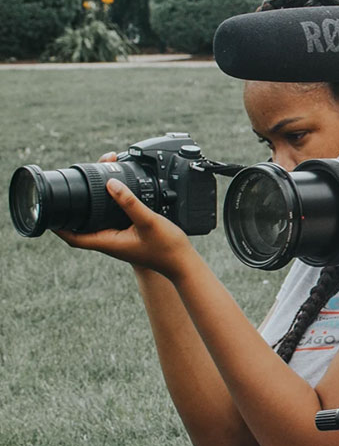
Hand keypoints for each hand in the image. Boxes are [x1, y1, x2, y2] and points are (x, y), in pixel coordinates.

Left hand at [54, 170, 194, 278]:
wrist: (183, 262)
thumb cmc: (166, 248)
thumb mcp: (148, 221)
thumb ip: (129, 202)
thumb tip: (110, 183)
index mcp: (108, 241)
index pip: (72, 236)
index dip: (56, 224)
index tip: (48, 210)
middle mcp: (110, 242)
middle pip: (81, 226)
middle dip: (72, 209)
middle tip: (70, 190)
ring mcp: (119, 240)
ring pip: (95, 223)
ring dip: (89, 206)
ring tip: (90, 188)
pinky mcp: (128, 237)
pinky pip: (109, 221)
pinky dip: (105, 209)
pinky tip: (112, 198)